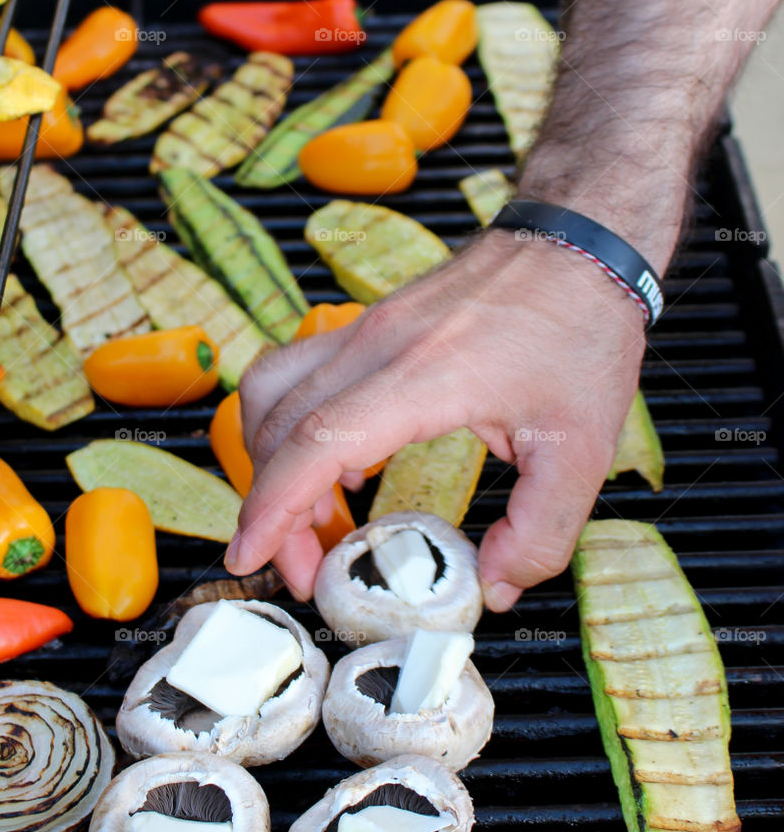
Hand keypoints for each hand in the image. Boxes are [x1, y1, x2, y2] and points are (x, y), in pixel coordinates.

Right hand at [225, 227, 645, 609]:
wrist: (577, 245)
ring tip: (311, 519)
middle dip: (270, 510)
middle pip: (278, 427)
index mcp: (425, 375)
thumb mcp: (583, 448)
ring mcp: (367, 327)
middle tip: (305, 568)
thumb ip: (541, 532)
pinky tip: (336, 464)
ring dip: (269, 461)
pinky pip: (297, 371)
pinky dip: (289, 424)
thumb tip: (494, 587)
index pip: (315, 444)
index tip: (248, 557)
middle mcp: (378, 344)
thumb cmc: (581, 332)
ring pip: (272, 392)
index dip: (272, 509)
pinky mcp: (369, 323)